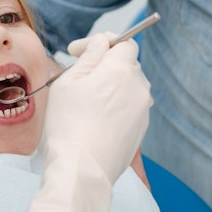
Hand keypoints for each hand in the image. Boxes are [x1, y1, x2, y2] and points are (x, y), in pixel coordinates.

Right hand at [19, 33, 151, 211]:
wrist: (81, 169)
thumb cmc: (69, 124)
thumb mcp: (69, 81)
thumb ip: (90, 56)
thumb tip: (102, 43)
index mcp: (121, 70)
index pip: (123, 42)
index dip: (100, 43)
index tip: (76, 52)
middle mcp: (139, 87)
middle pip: (127, 64)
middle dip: (105, 64)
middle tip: (78, 75)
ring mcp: (143, 110)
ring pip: (130, 86)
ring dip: (112, 85)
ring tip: (87, 98)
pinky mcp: (141, 129)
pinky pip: (130, 107)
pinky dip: (116, 105)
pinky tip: (96, 118)